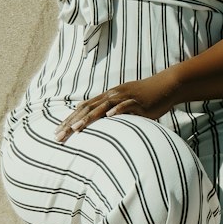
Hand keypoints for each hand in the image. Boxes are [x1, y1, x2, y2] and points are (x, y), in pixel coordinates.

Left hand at [54, 71, 180, 141]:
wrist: (166, 86)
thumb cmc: (145, 99)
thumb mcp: (125, 106)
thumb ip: (112, 114)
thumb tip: (101, 124)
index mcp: (106, 97)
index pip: (82, 108)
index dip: (69, 120)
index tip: (56, 132)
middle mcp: (112, 95)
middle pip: (87, 109)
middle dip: (71, 123)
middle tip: (58, 136)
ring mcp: (125, 97)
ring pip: (102, 107)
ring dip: (88, 118)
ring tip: (76, 129)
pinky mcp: (138, 101)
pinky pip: (126, 106)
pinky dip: (117, 111)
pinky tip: (109, 117)